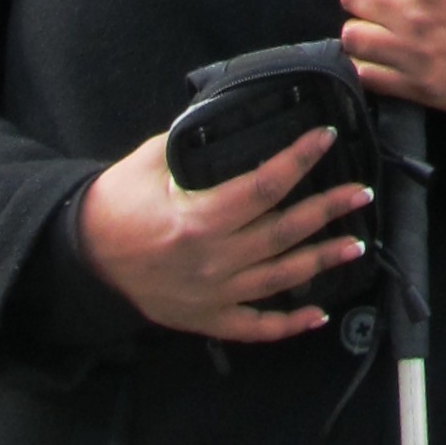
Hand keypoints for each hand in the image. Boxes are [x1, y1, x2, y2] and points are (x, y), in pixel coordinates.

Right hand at [77, 124, 373, 344]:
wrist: (84, 255)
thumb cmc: (118, 202)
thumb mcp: (152, 161)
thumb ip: (196, 141)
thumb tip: (237, 116)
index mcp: (198, 219)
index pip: (265, 186)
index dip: (300, 159)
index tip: (325, 137)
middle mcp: (213, 261)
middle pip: (284, 233)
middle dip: (328, 209)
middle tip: (361, 193)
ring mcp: (213, 295)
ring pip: (281, 279)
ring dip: (322, 260)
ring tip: (357, 243)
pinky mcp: (207, 319)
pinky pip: (256, 327)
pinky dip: (290, 325)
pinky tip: (319, 314)